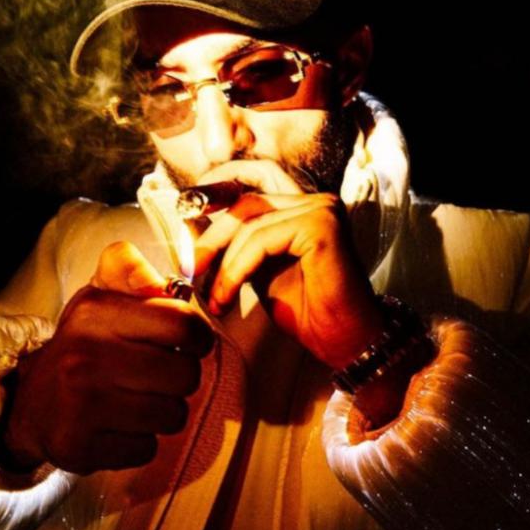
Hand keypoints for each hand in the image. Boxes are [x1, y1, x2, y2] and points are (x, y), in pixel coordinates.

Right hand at [0, 242, 214, 475]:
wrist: (31, 403)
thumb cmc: (85, 346)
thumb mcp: (102, 298)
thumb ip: (132, 273)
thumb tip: (164, 281)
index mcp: (96, 312)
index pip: (183, 324)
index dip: (198, 335)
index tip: (189, 342)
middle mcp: (85, 356)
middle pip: (186, 375)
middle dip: (180, 377)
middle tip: (158, 375)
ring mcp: (80, 405)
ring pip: (173, 415)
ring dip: (165, 411)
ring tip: (140, 400)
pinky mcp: (79, 447)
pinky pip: (147, 449)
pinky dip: (141, 441)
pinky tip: (120, 426)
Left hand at [193, 160, 385, 368]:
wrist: (343, 341)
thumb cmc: (307, 311)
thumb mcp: (260, 270)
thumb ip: (238, 247)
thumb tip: (193, 231)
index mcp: (303, 207)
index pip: (252, 189)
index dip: (216, 194)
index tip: (186, 217)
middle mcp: (315, 201)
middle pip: (246, 203)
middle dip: (211, 237)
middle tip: (191, 267)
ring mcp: (321, 210)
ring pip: (250, 224)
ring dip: (223, 264)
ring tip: (215, 297)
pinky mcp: (321, 227)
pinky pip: (261, 241)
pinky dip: (236, 269)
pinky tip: (227, 295)